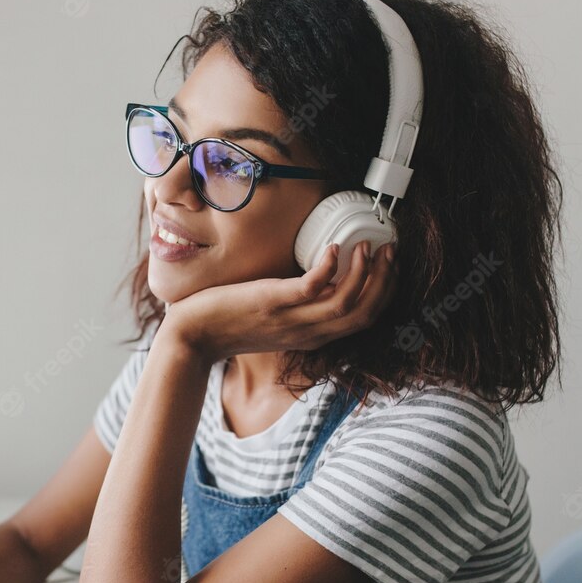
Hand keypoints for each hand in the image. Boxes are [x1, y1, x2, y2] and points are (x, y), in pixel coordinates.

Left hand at [164, 240, 398, 363]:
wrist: (192, 337)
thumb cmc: (227, 324)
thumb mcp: (274, 320)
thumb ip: (297, 306)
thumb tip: (315, 278)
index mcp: (312, 336)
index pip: (363, 319)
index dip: (384, 292)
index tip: (388, 265)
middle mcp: (307, 332)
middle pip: (364, 313)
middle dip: (385, 281)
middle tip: (389, 250)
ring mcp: (291, 319)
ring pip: (346, 303)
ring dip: (364, 272)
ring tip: (366, 246)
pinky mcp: (272, 303)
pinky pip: (312, 288)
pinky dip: (329, 267)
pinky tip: (332, 248)